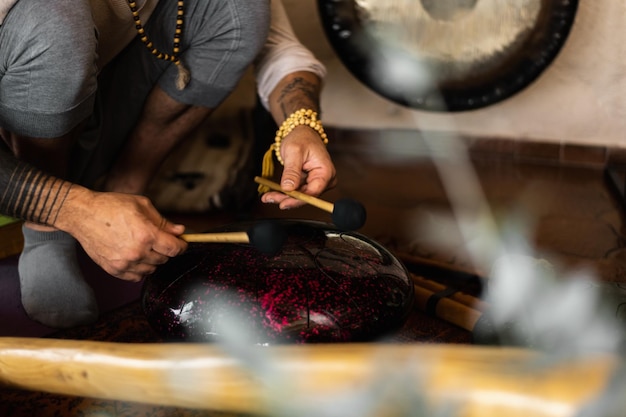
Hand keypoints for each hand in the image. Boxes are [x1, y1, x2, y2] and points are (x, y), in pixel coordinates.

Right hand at [58, 188, 187, 281]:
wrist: (83, 215)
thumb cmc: (111, 206)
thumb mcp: (142, 205)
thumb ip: (163, 221)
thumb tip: (180, 231)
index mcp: (146, 234)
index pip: (175, 249)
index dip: (182, 246)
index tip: (181, 243)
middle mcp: (137, 252)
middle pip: (164, 259)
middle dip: (166, 249)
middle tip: (158, 240)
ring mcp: (125, 263)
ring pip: (152, 269)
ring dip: (153, 259)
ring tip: (144, 246)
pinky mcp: (114, 270)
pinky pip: (137, 276)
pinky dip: (140, 269)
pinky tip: (136, 257)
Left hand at [261, 125, 336, 208]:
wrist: (302, 133)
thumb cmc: (301, 138)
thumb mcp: (294, 152)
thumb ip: (292, 171)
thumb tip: (288, 188)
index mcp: (326, 172)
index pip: (313, 192)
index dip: (297, 200)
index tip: (282, 203)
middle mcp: (325, 180)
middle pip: (306, 196)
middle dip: (287, 198)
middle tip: (268, 198)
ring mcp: (317, 182)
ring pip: (300, 195)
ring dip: (283, 196)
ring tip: (267, 196)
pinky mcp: (309, 183)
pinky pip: (297, 191)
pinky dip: (285, 192)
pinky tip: (272, 193)